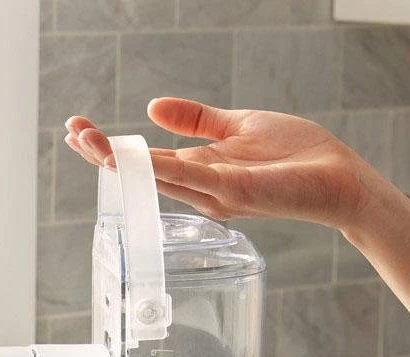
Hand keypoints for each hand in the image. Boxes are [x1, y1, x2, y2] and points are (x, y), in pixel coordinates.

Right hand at [65, 97, 386, 232]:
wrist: (338, 177)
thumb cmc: (296, 156)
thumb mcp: (237, 127)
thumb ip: (198, 121)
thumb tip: (153, 108)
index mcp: (200, 173)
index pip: (145, 161)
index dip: (112, 148)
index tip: (79, 129)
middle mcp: (200, 190)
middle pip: (142, 174)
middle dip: (104, 155)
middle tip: (72, 134)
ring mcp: (215, 195)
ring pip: (158, 178)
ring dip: (122, 163)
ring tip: (90, 142)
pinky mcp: (235, 193)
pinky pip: (191, 179)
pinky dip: (160, 169)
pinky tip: (134, 155)